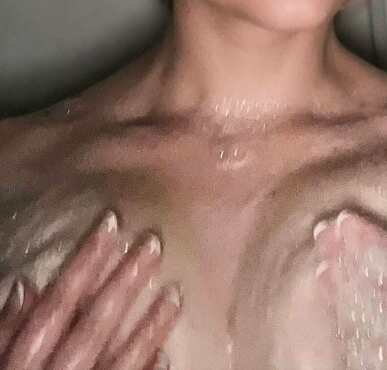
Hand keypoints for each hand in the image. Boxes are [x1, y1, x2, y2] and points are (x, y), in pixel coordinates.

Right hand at [0, 211, 181, 369]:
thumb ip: (5, 332)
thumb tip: (27, 286)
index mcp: (21, 364)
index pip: (55, 306)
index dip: (83, 264)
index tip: (112, 224)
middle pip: (92, 327)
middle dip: (124, 284)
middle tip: (154, 244)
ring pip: (118, 362)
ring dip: (150, 328)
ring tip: (177, 294)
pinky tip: (166, 356)